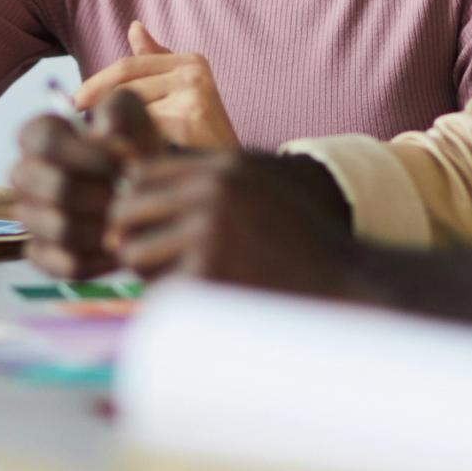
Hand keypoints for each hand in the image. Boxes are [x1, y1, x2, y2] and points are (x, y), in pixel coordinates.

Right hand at [10, 88, 166, 279]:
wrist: (147, 187)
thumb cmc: (133, 144)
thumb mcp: (132, 113)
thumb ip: (118, 110)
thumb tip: (104, 136)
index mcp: (38, 136)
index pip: (42, 142)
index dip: (86, 153)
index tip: (124, 158)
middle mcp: (25, 176)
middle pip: (53, 189)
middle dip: (101, 193)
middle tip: (128, 194)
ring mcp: (31, 218)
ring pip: (61, 229)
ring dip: (104, 225)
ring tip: (128, 218)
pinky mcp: (45, 255)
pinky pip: (66, 265)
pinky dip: (100, 259)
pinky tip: (121, 246)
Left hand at [71, 21, 240, 150]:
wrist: (229, 176)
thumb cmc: (201, 139)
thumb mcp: (179, 95)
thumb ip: (155, 62)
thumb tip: (134, 26)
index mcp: (190, 60)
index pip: (127, 66)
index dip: (96, 84)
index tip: (75, 101)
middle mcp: (194, 70)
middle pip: (126, 86)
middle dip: (100, 107)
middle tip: (80, 128)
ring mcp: (194, 92)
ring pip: (131, 108)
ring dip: (116, 130)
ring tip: (109, 149)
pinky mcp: (192, 117)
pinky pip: (143, 127)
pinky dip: (132, 144)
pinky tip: (131, 159)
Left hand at [109, 141, 358, 291]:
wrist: (345, 284)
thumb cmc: (301, 240)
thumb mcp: (260, 186)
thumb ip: (207, 177)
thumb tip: (135, 182)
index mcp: (223, 168)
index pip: (141, 175)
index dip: (137, 203)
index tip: (149, 228)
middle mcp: (212, 193)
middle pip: (126, 210)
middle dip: (134, 237)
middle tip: (156, 261)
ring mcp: (208, 234)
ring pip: (134, 253)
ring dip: (149, 272)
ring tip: (181, 282)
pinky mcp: (208, 277)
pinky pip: (157, 291)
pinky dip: (170, 301)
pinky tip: (200, 302)